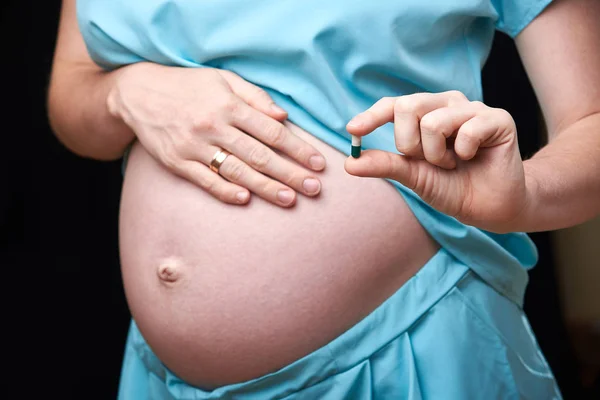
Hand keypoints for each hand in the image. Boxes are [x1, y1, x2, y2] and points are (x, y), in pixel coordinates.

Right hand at [108, 63, 325, 206]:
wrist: (139, 93)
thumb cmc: (189, 85)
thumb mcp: (223, 79)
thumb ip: (255, 97)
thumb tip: (283, 117)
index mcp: (229, 105)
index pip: (272, 132)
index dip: (298, 149)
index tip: (318, 164)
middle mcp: (214, 126)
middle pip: (260, 155)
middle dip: (290, 174)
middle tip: (314, 189)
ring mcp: (194, 146)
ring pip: (237, 171)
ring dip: (265, 188)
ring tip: (290, 200)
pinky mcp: (178, 162)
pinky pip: (205, 181)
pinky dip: (226, 191)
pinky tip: (246, 200)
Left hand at [344, 91, 527, 232]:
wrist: (488, 207)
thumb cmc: (451, 186)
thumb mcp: (413, 176)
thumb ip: (385, 165)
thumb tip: (350, 162)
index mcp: (426, 112)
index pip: (394, 105)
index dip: (372, 116)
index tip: (353, 130)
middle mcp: (447, 104)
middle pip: (408, 106)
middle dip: (409, 143)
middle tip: (428, 161)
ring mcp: (473, 108)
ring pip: (433, 122)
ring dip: (437, 155)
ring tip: (452, 164)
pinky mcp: (498, 118)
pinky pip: (467, 130)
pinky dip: (463, 152)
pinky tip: (473, 158)